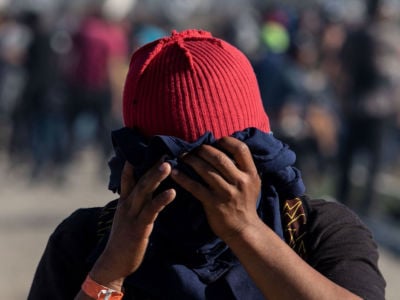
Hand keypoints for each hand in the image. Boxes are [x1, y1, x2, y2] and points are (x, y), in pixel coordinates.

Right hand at [89, 159, 175, 289]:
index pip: (127, 178)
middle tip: (164, 151)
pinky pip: (151, 211)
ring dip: (156, 177)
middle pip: (139, 180)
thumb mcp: (128, 219)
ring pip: (144, 191)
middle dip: (151, 165)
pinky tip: (172, 193)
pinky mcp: (139, 228)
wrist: (113, 263)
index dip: (133, 163)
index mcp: (124, 202)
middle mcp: (126, 205)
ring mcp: (131, 215)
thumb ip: (136, 205)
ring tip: (167, 165)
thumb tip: (147, 195)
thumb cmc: (124, 241)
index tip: (143, 148)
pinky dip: (161, 200)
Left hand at [171, 137, 260, 242]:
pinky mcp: (213, 203)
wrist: (244, 230)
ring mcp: (226, 193)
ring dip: (191, 160)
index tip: (215, 141)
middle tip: (193, 148)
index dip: (226, 141)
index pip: (240, 148)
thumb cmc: (245, 203)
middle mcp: (240, 181)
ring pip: (205, 170)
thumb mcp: (252, 183)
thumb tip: (225, 148)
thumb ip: (242, 167)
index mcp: (251, 174)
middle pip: (219, 157)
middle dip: (202, 150)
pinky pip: (195, 187)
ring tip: (182, 156)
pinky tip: (174, 172)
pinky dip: (183, 178)